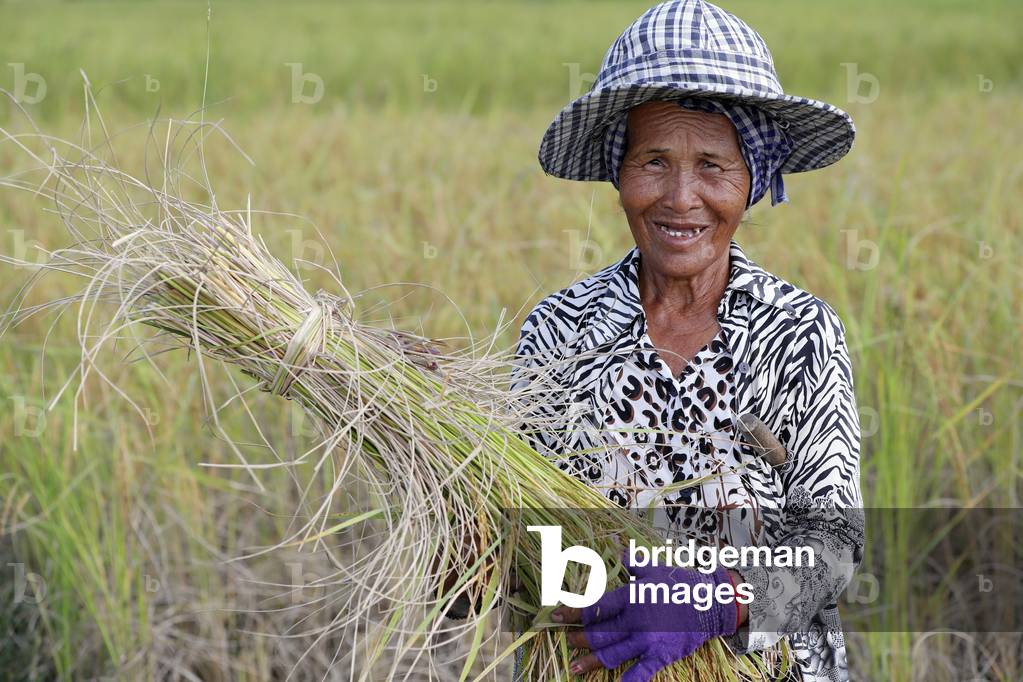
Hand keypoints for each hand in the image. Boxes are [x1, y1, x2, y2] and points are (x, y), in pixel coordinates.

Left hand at [551, 551, 738, 681]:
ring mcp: (647, 640)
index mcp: (631, 597)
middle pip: (600, 633)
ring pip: (612, 653)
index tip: (555, 617)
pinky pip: (641, 673)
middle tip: (566, 640)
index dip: (573, 612)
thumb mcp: (654, 568)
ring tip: (574, 667)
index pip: (596, 606)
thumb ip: (632, 561)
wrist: (711, 602)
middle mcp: (635, 620)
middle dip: (580, 638)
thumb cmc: (679, 583)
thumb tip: (616, 547)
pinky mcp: (660, 655)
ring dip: (591, 661)